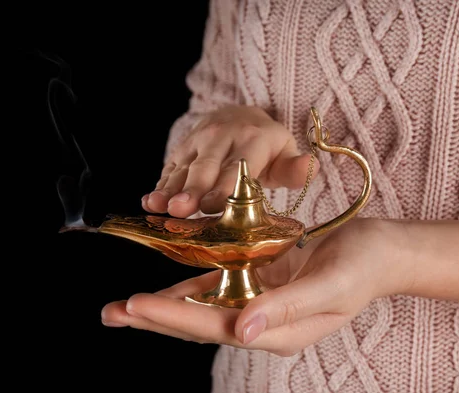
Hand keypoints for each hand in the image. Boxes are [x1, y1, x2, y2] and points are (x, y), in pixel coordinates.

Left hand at [101, 219, 409, 355]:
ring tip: (123, 308)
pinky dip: (190, 285)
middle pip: (199, 324)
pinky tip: (165, 285)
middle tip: (112, 314)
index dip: (174, 317)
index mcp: (278, 331)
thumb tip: (241, 331)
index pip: (217, 328)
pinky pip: (218, 286)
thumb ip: (287, 309)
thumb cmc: (361, 267)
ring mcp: (259, 303)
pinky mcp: (260, 282)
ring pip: (202, 308)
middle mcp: (262, 322)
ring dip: (164, 306)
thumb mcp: (330, 287)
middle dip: (155, 319)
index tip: (137, 305)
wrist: (379, 251)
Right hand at [142, 105, 318, 217]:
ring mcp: (199, 142)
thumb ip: (295, 168)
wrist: (241, 116)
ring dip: (170, 189)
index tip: (212, 207)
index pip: (238, 167)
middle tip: (180, 210)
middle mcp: (222, 137)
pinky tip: (148, 202)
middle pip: (206, 168)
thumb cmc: (266, 146)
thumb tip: (309, 168)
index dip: (224, 188)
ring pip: (184, 168)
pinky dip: (160, 185)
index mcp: (252, 141)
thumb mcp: (285, 152)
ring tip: (157, 207)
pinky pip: (170, 168)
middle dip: (192, 190)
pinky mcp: (183, 149)